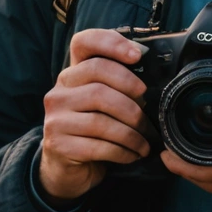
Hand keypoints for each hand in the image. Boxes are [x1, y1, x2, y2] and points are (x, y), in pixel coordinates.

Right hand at [38, 28, 151, 202]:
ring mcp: (55, 118)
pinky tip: (132, 154)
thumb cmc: (92, 132)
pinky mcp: (58, 144)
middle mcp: (58, 92)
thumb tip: (156, 78)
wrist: (66, 168)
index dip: (111, 42)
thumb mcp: (102, 104)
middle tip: (148, 117)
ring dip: (131, 133)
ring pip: (101, 119)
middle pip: (99, 82)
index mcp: (71, 75)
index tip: (137, 56)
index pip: (83, 43)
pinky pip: (99, 146)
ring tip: (145, 143)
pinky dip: (123, 151)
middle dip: (132, 101)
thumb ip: (118, 86)